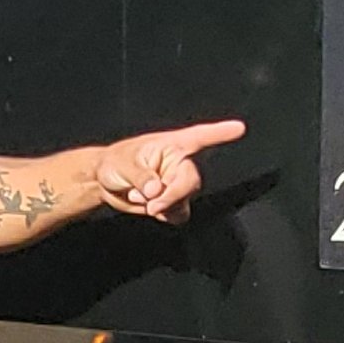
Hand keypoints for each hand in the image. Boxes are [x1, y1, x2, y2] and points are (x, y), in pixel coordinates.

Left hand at [92, 117, 246, 223]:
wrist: (103, 183)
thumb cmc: (113, 163)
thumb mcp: (123, 165)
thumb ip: (141, 177)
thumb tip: (157, 189)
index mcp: (170, 146)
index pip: (200, 137)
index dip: (220, 133)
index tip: (240, 128)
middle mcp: (178, 163)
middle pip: (191, 181)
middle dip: (172, 196)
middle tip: (151, 203)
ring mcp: (176, 183)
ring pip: (185, 201)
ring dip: (164, 206)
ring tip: (141, 198)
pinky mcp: (172, 202)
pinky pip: (179, 214)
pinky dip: (165, 215)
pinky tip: (149, 207)